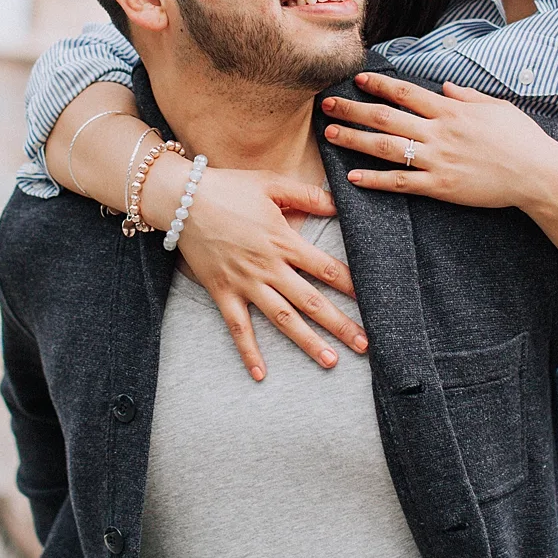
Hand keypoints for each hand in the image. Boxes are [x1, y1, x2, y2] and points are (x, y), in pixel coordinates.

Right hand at [165, 164, 370, 380]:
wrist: (183, 199)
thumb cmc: (229, 187)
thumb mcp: (272, 184)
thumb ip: (307, 196)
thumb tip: (339, 203)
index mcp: (284, 241)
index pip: (325, 268)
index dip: (351, 286)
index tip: (374, 301)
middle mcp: (269, 267)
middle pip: (311, 301)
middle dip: (340, 325)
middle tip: (365, 345)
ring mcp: (245, 283)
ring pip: (282, 319)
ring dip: (307, 342)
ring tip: (330, 362)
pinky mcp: (222, 292)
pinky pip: (238, 328)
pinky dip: (248, 351)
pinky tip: (261, 374)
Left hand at [322, 71, 557, 210]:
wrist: (537, 173)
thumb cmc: (521, 138)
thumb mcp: (496, 107)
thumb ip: (467, 96)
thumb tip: (443, 87)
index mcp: (451, 110)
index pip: (405, 92)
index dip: (379, 85)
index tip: (357, 80)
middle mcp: (439, 132)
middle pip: (386, 117)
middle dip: (353, 109)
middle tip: (326, 105)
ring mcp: (438, 160)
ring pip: (386, 147)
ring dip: (355, 140)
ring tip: (330, 136)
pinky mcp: (440, 187)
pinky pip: (401, 182)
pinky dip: (375, 179)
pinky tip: (353, 177)